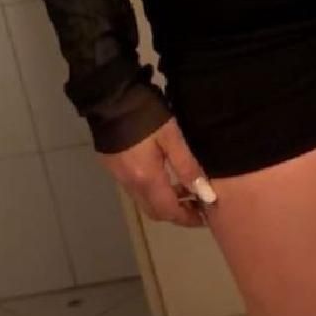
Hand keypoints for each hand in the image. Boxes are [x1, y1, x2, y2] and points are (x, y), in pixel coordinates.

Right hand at [99, 117, 216, 228]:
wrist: (109, 97)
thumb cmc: (145, 114)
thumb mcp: (171, 136)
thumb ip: (188, 166)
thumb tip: (206, 194)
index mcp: (146, 179)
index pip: (170, 212)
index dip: (189, 218)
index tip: (206, 216)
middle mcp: (130, 184)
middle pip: (155, 212)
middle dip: (177, 213)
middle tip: (197, 203)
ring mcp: (119, 177)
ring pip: (144, 202)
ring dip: (164, 202)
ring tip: (184, 188)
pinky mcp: (112, 166)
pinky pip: (135, 189)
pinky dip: (152, 191)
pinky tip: (163, 175)